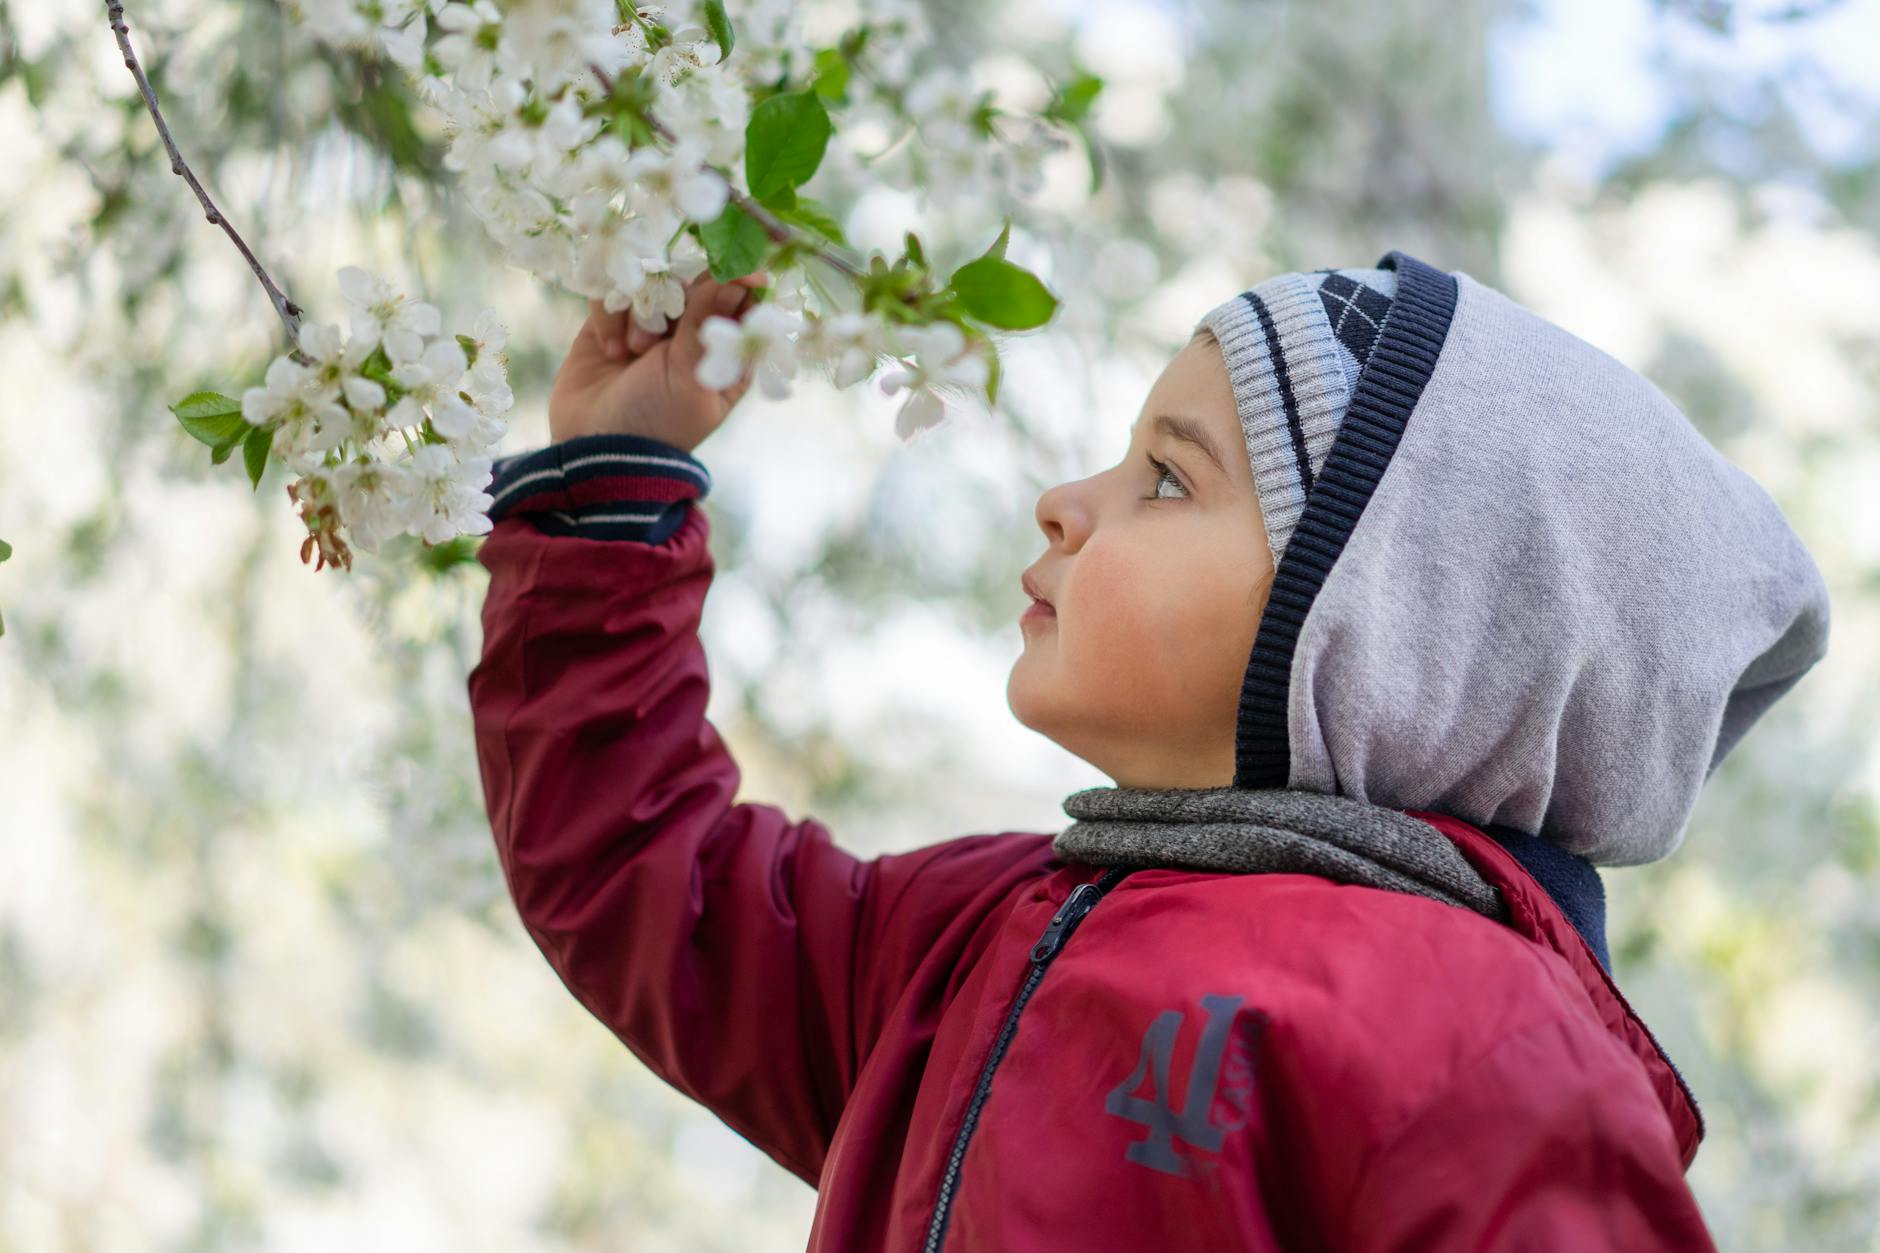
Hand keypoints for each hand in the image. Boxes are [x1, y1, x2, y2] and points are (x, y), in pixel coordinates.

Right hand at [548, 269, 771, 452]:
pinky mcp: (611, 323)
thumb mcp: (689, 376)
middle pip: (694, 282)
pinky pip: (613, 292)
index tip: (737, 274)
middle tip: (664, 329)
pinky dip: (611, 316)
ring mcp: (650, 327)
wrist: (593, 450)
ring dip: (642, 312)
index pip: (741, 302)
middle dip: (679, 298)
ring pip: (651, 283)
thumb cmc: (656, 422)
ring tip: (634, 351)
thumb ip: (709, 322)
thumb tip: (744, 276)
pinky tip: (611, 350)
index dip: (739, 283)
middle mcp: (691, 335)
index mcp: (725, 354)